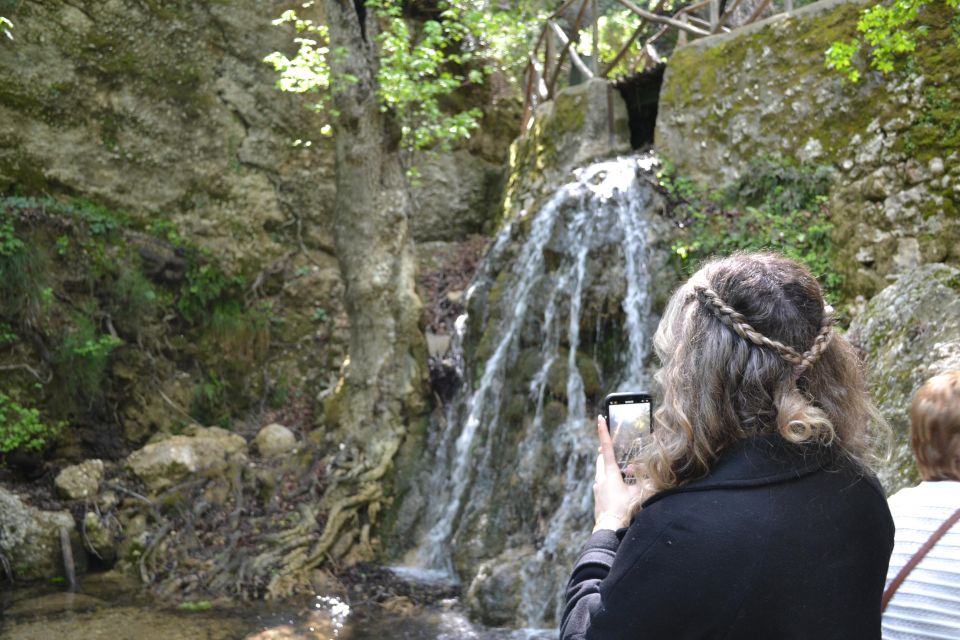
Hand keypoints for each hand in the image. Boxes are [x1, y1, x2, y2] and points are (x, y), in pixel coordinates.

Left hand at [593, 415, 643, 531]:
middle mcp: (600, 479)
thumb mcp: (639, 493)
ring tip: (619, 469)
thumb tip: (645, 469)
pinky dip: (607, 478)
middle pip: (600, 458)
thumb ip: (644, 479)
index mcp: (610, 474)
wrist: (610, 530)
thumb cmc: (625, 511)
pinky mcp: (597, 497)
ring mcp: (597, 488)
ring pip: (600, 470)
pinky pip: (601, 482)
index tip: (600, 419)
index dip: (603, 432)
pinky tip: (617, 486)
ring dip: (607, 466)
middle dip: (605, 450)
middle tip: (611, 446)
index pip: (606, 448)